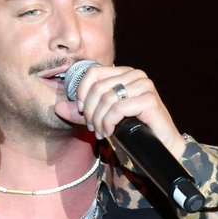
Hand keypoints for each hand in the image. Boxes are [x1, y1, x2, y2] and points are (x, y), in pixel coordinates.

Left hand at [54, 64, 184, 153]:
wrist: (160, 146)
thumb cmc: (132, 130)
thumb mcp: (101, 118)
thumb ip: (80, 113)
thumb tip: (57, 107)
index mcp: (123, 72)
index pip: (92, 71)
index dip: (81, 92)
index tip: (81, 111)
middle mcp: (135, 74)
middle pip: (97, 87)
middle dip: (89, 111)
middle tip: (91, 127)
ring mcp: (144, 85)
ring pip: (106, 98)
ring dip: (98, 119)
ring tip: (100, 131)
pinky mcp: (149, 99)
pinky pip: (117, 109)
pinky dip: (108, 123)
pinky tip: (110, 132)